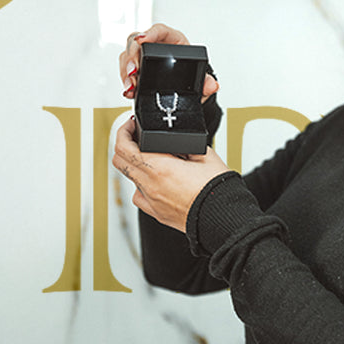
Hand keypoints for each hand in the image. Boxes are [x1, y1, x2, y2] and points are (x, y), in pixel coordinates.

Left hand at [111, 116, 229, 230]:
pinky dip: (143, 187)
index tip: (130, 126)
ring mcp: (151, 202)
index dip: (123, 132)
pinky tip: (157, 183)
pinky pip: (140, 197)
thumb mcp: (204, 154)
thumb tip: (174, 140)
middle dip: (124, 146)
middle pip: (119, 162)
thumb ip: (184, 144)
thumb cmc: (217, 189)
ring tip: (152, 161)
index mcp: (160, 168)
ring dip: (135, 167)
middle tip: (135, 139)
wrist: (224, 217)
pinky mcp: (157, 213)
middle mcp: (150, 186)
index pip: (124, 147)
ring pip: (130, 179)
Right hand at [119, 22, 219, 100]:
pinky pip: (125, 69)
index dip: (149, 33)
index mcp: (172, 39)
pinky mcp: (136, 67)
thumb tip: (212, 85)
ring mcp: (143, 55)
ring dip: (126, 71)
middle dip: (132, 56)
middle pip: (136, 42)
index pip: (159, 30)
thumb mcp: (199, 77)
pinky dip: (125, 80)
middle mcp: (155, 44)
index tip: (142, 39)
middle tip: (133, 71)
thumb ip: (206, 81)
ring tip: (131, 86)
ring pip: (127, 56)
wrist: (185, 85)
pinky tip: (129, 90)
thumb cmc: (191, 72)